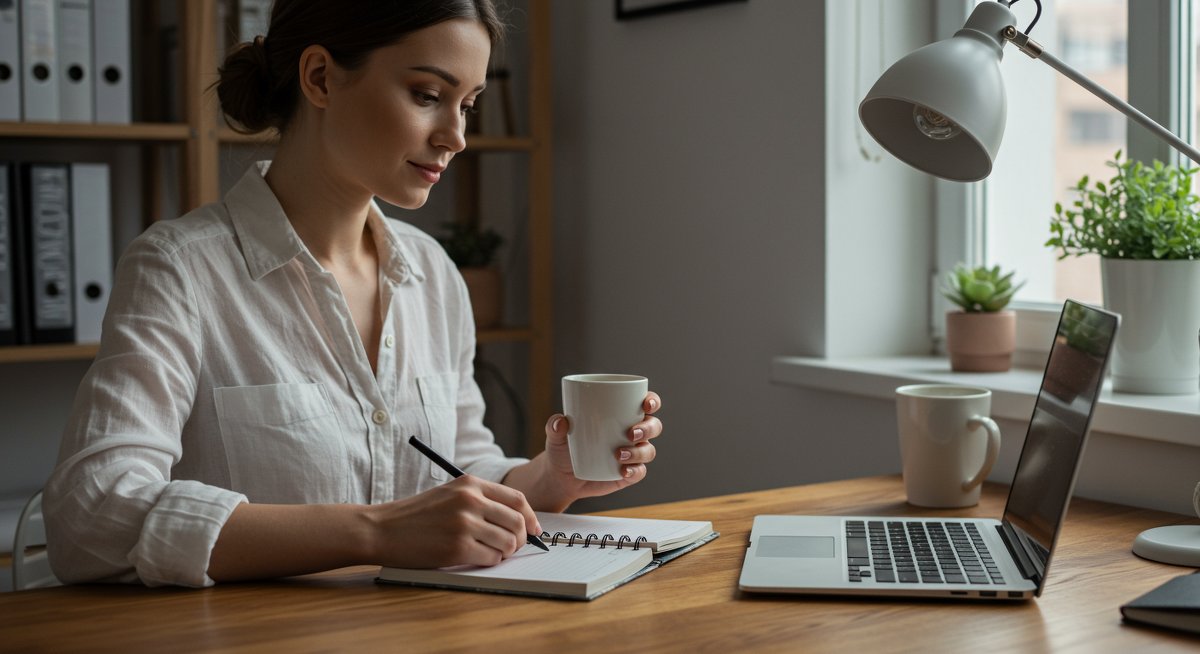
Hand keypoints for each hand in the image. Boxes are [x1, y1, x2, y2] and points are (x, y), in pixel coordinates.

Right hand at [364, 475, 542, 568]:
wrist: (381, 529)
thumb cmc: (415, 515)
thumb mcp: (449, 494)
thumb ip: (481, 501)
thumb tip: (518, 520)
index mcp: (470, 484)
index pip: (517, 499)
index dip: (530, 517)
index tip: (533, 530)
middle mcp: (470, 500)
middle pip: (517, 522)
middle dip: (522, 539)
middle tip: (513, 547)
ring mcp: (464, 524)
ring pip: (508, 543)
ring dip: (505, 552)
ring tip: (491, 552)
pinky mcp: (457, 548)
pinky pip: (492, 558)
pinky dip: (490, 562)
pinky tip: (477, 558)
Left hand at [542, 392, 662, 502]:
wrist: (560, 476)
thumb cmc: (563, 447)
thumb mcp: (556, 435)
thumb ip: (555, 426)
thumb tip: (560, 421)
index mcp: (621, 415)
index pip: (646, 403)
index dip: (652, 401)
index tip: (646, 404)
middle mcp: (632, 433)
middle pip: (654, 426)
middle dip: (647, 428)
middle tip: (630, 433)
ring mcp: (632, 455)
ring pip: (649, 450)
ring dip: (639, 451)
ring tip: (618, 454)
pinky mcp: (628, 475)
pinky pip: (640, 472)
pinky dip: (635, 471)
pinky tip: (623, 472)